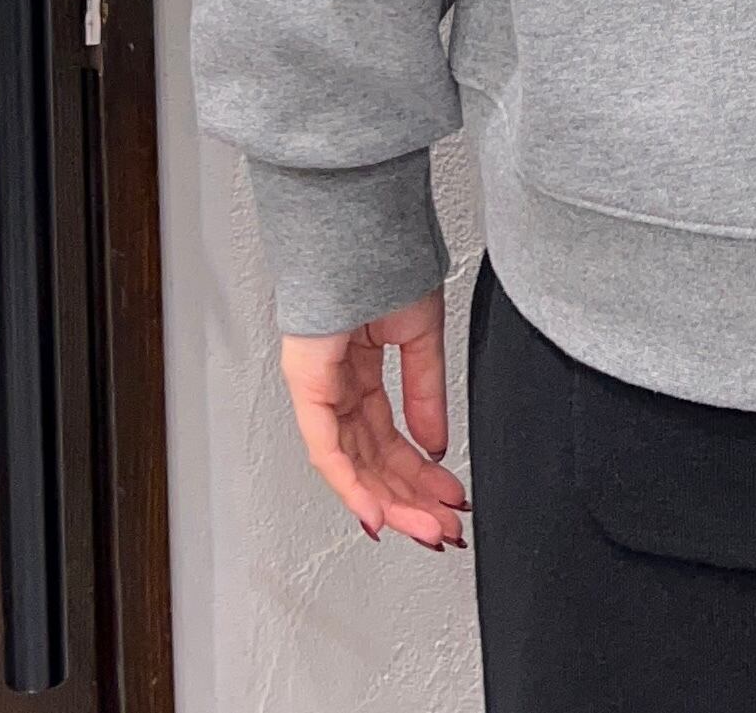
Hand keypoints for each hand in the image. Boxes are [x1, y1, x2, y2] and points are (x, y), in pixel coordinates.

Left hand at [281, 286, 469, 550]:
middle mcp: (336, 385)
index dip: (420, 472)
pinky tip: (378, 511)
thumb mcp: (421, 336)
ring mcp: (318, 389)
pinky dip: (351, 484)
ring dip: (391, 501)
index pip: (389, 437)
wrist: (364, 228)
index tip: (448, 496)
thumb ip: (426, 394)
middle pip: (373, 459)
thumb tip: (434, 443)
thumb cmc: (385, 260)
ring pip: (352, 464)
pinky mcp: (307, 386)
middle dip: (411, 497)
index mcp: (361, 370)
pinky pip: (326, 449)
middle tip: (443, 527)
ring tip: (425, 527)